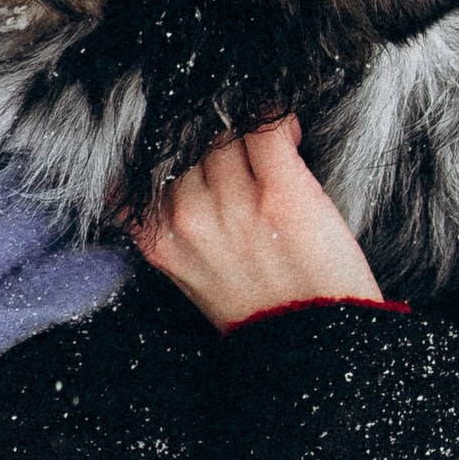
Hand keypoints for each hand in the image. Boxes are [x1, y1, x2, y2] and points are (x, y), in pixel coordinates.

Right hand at [128, 119, 385, 330]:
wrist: (313, 342)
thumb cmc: (257, 307)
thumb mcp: (189, 273)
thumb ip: (169, 225)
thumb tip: (175, 169)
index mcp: (160, 240)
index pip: (144, 166)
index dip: (169, 148)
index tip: (190, 147)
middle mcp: (188, 218)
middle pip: (188, 143)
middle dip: (213, 136)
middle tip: (243, 147)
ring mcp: (234, 205)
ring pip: (226, 131)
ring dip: (247, 124)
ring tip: (271, 143)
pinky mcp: (281, 193)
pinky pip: (267, 128)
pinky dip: (277, 117)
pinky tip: (289, 130)